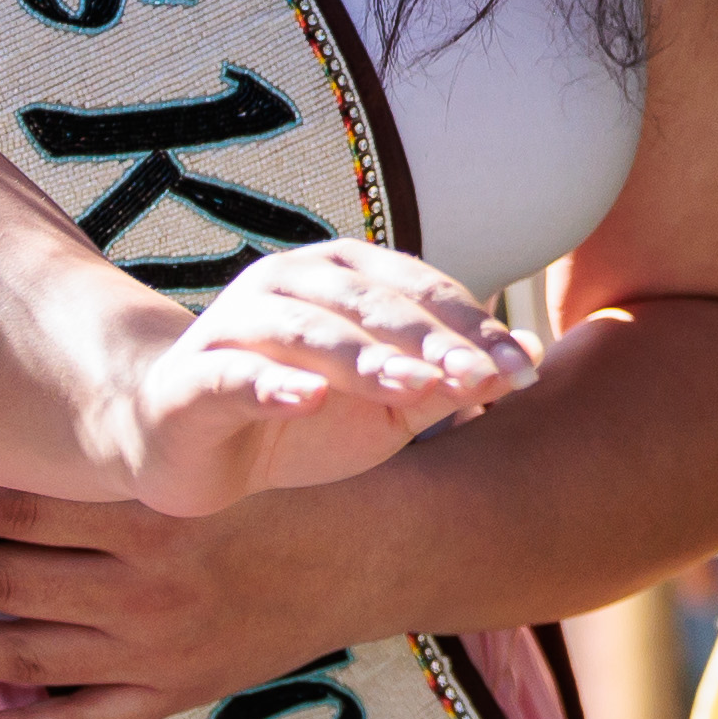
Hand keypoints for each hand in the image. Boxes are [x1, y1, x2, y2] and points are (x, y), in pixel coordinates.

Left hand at [0, 457, 398, 718]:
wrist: (380, 548)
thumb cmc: (295, 471)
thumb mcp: (217, 436)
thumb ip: (132, 430)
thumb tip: (40, 384)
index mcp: (145, 512)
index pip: (14, 502)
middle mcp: (141, 585)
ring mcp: (155, 647)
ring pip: (21, 654)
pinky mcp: (176, 689)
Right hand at [125, 241, 533, 515]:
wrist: (187, 443)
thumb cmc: (300, 411)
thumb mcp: (385, 405)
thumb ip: (445, 382)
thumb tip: (530, 360)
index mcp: (344, 275)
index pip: (421, 293)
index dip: (474, 330)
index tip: (525, 370)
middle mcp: (291, 282)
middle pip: (372, 305)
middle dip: (432, 342)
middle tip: (481, 380)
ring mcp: (238, 323)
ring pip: (310, 333)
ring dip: (365, 359)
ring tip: (413, 386)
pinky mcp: (194, 375)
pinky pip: (235, 374)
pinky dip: (272, 383)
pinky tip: (306, 400)